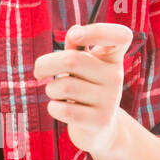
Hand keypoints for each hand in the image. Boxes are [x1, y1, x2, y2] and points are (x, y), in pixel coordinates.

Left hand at [33, 22, 133, 157]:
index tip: (74, 37)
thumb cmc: (87, 90)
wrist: (101, 129)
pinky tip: (60, 109)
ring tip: (57, 94)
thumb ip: (77, 48)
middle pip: (72, 60)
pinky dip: (53, 108)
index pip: (120, 36)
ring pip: (63, 86)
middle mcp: (115, 76)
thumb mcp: (85, 67)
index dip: (98, 31)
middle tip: (38, 72)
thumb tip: (74, 30)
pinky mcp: (99, 121)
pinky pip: (62, 109)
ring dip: (51, 90)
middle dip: (45, 64)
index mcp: (113, 59)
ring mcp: (109, 100)